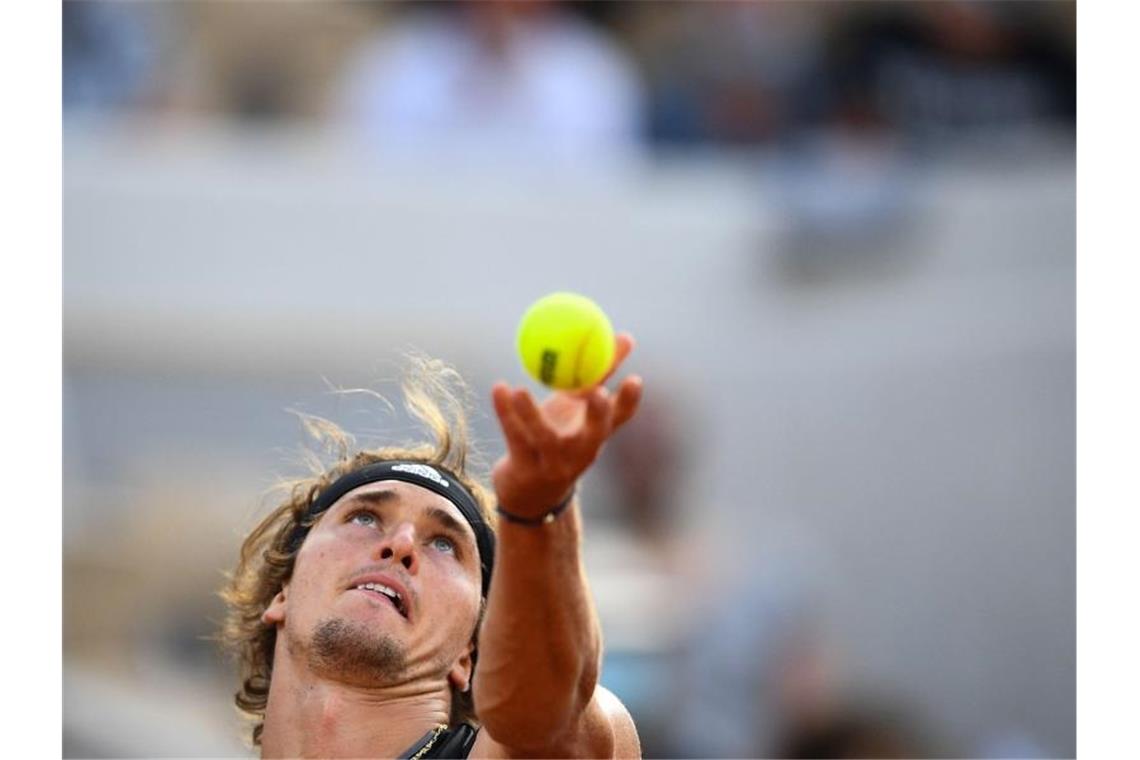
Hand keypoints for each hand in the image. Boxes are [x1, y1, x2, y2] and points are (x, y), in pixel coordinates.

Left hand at [491, 332, 642, 516]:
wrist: (530, 495)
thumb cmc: (556, 440)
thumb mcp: (575, 409)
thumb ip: (596, 374)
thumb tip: (625, 337)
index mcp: (595, 435)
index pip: (620, 419)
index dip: (629, 401)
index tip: (635, 378)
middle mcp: (580, 452)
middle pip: (594, 435)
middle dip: (597, 415)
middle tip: (597, 391)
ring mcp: (553, 464)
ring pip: (544, 438)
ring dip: (531, 414)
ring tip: (521, 390)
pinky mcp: (525, 469)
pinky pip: (514, 437)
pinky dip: (505, 412)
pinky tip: (498, 389)